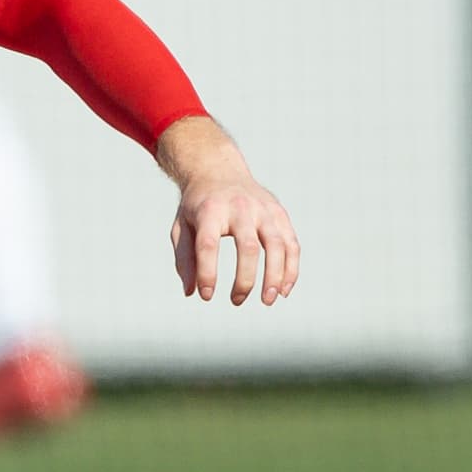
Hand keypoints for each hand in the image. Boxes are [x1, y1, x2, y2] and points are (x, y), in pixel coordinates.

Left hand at [155, 116, 299, 306]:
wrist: (218, 170)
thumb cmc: (197, 206)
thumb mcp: (180, 227)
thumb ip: (185, 259)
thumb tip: (192, 292)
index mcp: (209, 210)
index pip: (208, 245)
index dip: (208, 273)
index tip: (206, 295)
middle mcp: (239, 207)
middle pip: (248, 246)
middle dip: (245, 279)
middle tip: (236, 301)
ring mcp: (263, 209)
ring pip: (277, 245)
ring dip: (275, 276)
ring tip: (268, 301)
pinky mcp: (279, 213)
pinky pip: (291, 243)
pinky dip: (291, 269)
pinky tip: (283, 290)